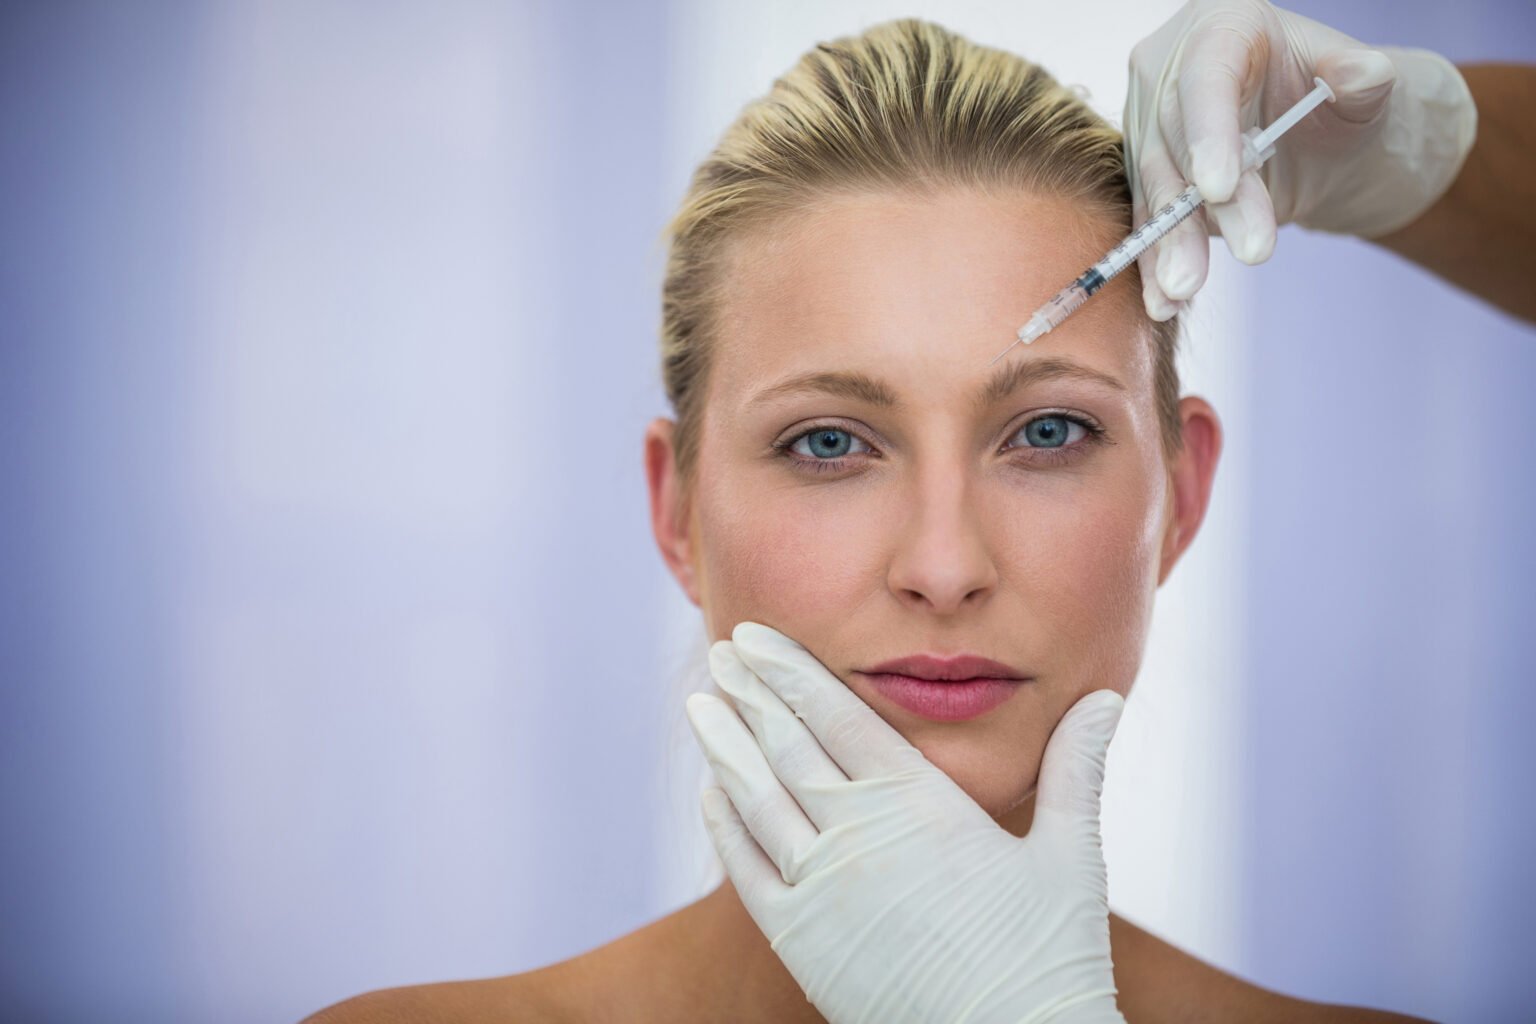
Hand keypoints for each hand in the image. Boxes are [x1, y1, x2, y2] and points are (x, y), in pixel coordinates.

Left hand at [684, 621, 1127, 1023]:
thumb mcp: (1071, 853)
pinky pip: (747, 870)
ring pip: (756, 800)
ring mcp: (823, 889)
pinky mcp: (801, 941)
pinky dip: (724, 825)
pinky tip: (712, 793)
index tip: (757, 638)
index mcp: (920, 803)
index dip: (791, 671)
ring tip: (702, 705)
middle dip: (751, 693)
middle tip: (724, 651)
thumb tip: (1108, 697)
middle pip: (786, 746)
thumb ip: (1078, 767)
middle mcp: (859, 836)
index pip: (837, 715)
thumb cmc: (1049, 956)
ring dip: (725, 746)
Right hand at [1124, 0, 1476, 319]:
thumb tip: (1365, 73)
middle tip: (1248, 252)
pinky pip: (1145, 219)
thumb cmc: (1335, 98)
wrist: (1312, 136)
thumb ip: (1364, 75)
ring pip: (1155, 188)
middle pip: (1175, 141)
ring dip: (1169, 245)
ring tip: (1185, 291)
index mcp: (1219, 26)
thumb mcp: (1361, 84)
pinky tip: (1162, 301)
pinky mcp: (1146, 173)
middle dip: (1202, 207)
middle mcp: (1169, 69)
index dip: (1209, 133)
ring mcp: (1149, 122)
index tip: (1220, 188)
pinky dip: (1154, 262)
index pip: (1205, 76)